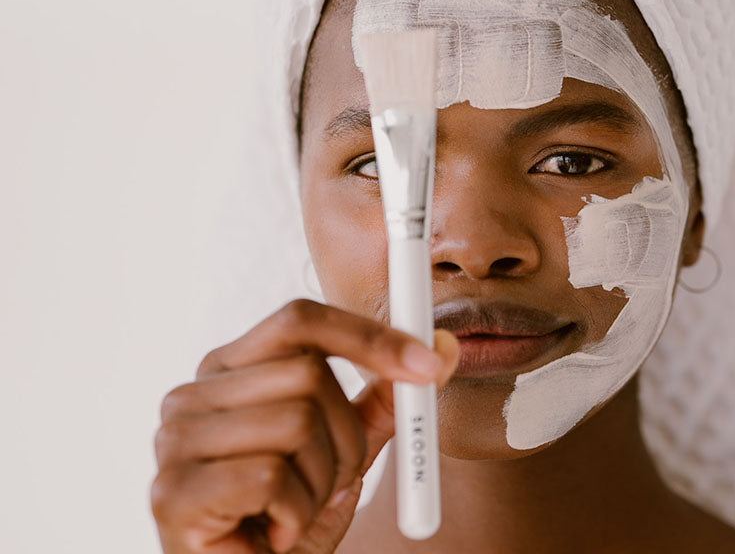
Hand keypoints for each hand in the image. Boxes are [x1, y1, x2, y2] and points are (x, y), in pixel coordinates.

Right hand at [151, 299, 458, 552]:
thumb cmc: (288, 518)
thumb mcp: (346, 450)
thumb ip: (384, 399)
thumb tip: (443, 346)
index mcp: (230, 370)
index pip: (300, 320)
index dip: (369, 336)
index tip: (429, 363)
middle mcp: (191, 394)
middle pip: (308, 374)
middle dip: (348, 436)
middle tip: (335, 481)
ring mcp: (174, 442)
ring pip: (296, 423)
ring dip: (323, 481)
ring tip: (298, 511)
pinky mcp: (172, 493)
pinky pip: (272, 478)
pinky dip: (297, 513)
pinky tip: (277, 534)